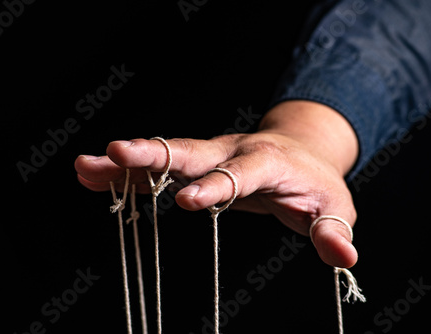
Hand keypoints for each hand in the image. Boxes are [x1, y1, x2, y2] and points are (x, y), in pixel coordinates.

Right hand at [74, 101, 359, 267]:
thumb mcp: (334, 208)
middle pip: (189, 150)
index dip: (214, 186)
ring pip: (165, 156)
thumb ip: (332, 232)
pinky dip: (127, 175)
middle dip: (153, 154)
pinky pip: (159, 169)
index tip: (185, 202)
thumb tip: (344, 260)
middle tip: (115, 153)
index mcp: (267, 162)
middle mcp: (231, 151)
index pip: (237, 173)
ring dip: (126, 163)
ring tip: (86, 167)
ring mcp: (210, 154)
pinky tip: (94, 177)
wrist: (301, 151)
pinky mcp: (197, 163)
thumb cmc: (316, 184)